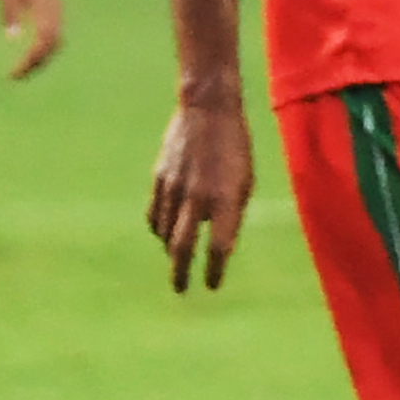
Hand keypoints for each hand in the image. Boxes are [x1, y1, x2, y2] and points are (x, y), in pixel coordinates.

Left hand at [0, 0, 65, 76]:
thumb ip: (9, 12)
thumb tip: (11, 38)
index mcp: (46, 5)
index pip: (44, 42)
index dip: (30, 61)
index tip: (13, 73)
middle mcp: (56, 7)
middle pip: (53, 45)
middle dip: (37, 63)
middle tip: (16, 74)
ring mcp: (56, 5)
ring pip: (56, 38)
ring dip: (42, 55)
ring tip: (24, 66)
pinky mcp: (52, 3)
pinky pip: (53, 30)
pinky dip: (44, 44)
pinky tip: (31, 50)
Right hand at [149, 92, 253, 292]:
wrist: (207, 110)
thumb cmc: (235, 148)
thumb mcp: (245, 182)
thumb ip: (232, 215)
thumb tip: (221, 246)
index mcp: (226, 199)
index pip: (219, 247)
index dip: (215, 271)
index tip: (212, 285)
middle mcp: (198, 197)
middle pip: (183, 247)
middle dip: (181, 273)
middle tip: (181, 289)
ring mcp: (175, 188)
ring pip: (165, 233)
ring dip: (170, 251)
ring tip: (176, 259)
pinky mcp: (159, 179)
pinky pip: (154, 214)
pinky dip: (159, 229)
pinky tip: (164, 233)